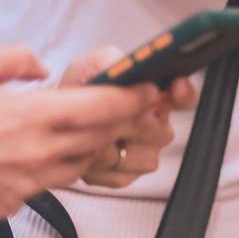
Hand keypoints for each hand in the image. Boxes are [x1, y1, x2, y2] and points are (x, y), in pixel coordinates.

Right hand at [0, 46, 158, 218]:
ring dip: (97, 146)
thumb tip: (44, 66)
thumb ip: (19, 58)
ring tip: (94, 128)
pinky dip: (62, 167)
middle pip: (105, 137)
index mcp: (33, 116)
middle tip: (137, 105)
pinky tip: (50, 153)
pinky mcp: (17, 203)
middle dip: (127, 121)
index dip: (135, 97)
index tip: (151, 87)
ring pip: (85, 164)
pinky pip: (54, 183)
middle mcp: (39, 153)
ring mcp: (30, 182)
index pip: (105, 108)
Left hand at [60, 48, 198, 188]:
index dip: (183, 93)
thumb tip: (131, 67)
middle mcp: (157, 126)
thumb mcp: (94, 65)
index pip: (184, 97)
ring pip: (140, 158)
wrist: (54, 118)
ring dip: (111, 148)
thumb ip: (115, 61)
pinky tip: (85, 154)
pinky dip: (97, 168)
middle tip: (110, 116)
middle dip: (132, 124)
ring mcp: (143, 153)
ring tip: (89, 136)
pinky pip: (119, 176)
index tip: (174, 87)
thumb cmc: (79, 90)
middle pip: (161, 132)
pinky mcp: (124, 176)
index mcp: (155, 97)